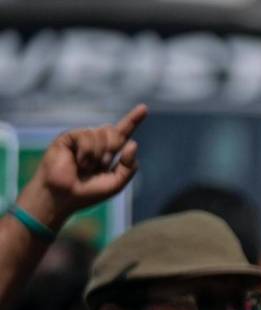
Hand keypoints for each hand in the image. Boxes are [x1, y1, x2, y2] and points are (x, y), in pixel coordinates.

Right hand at [21, 104, 146, 224]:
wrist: (63, 196)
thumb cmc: (88, 192)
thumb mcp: (116, 183)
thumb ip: (129, 166)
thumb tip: (133, 143)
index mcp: (109, 152)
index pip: (123, 133)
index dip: (133, 120)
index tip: (144, 108)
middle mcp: (96, 142)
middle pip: (115, 131)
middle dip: (113, 148)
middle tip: (101, 165)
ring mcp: (82, 138)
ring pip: (102, 132)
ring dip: (98, 153)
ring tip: (85, 166)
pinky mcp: (69, 137)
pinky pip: (86, 135)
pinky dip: (86, 151)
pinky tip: (77, 161)